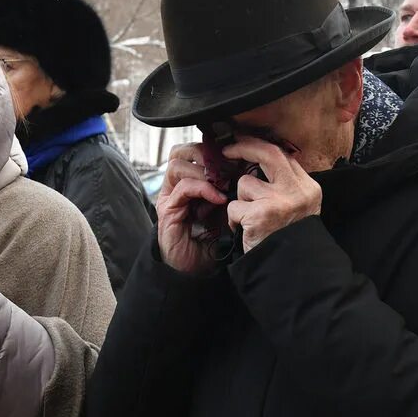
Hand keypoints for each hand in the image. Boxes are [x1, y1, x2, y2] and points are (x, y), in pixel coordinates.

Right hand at [156, 143, 227, 273]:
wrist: (198, 269)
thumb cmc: (213, 239)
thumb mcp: (227, 208)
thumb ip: (231, 188)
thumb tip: (249, 166)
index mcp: (188, 181)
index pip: (192, 150)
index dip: (211, 147)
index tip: (234, 153)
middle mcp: (175, 186)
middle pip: (179, 151)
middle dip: (203, 152)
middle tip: (225, 162)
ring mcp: (169, 197)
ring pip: (177, 164)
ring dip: (204, 170)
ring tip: (222, 182)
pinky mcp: (168, 210)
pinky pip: (183, 187)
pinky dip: (203, 188)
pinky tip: (219, 199)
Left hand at [222, 136, 321, 252]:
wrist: (292, 271)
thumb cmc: (288, 240)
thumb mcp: (299, 208)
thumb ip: (285, 185)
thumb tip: (261, 158)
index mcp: (308, 188)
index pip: (283, 155)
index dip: (260, 146)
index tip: (244, 143)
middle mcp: (296, 191)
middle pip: (268, 154)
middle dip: (244, 147)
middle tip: (227, 150)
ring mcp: (279, 202)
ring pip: (245, 184)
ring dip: (240, 200)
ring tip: (250, 219)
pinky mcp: (259, 215)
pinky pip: (234, 207)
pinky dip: (234, 220)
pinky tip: (246, 231)